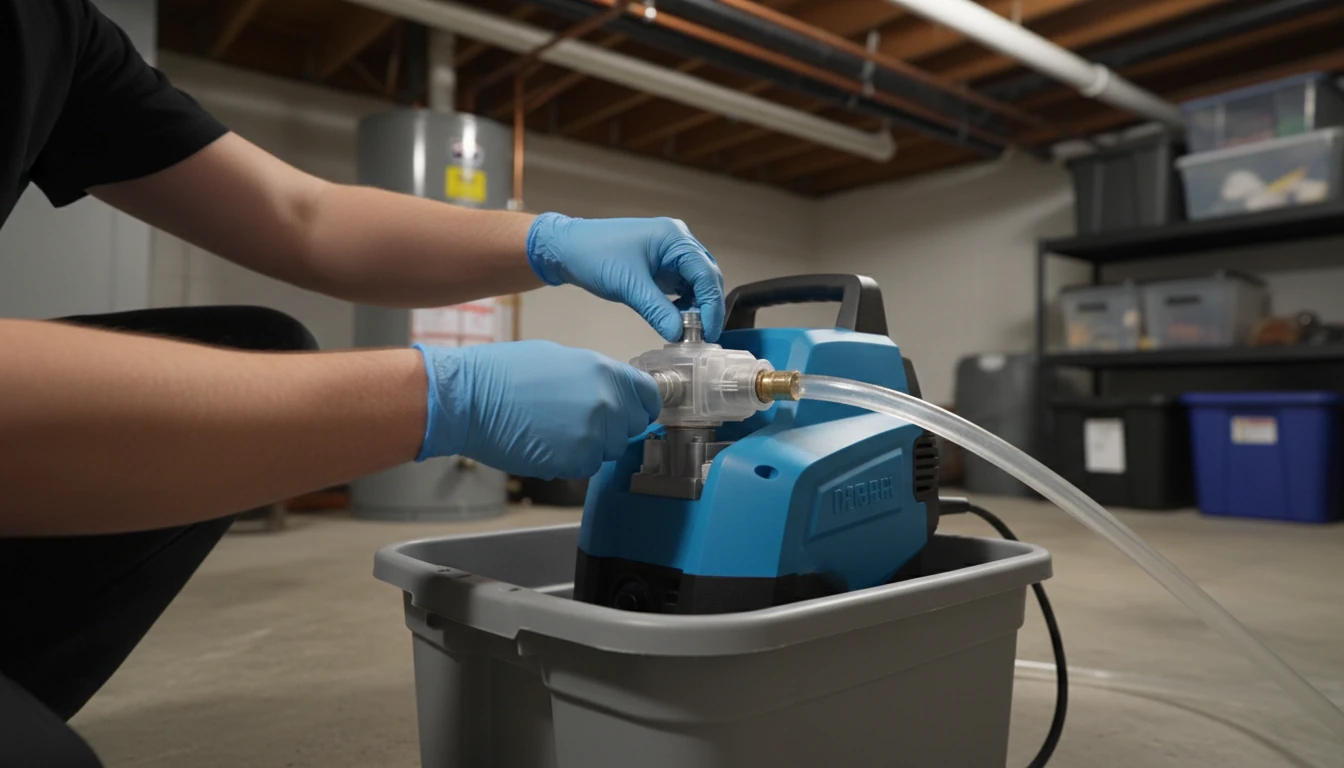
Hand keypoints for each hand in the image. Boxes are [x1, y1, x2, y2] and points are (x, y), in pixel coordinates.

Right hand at [414, 341, 661, 478]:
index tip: (633, 408)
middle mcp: (607, 404)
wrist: (470, 399)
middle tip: (583, 419)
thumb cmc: (505, 373)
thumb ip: (598, 377)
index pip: (649, 396)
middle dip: (616, 426)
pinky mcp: (574, 462)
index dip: (641, 403)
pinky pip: (587, 465)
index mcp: (606, 372)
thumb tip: (616, 390)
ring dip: (593, 444)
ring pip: (610, 449)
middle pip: (633, 427)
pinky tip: (549, 443)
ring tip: (559, 429)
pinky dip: (573, 460)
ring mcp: (593, 436)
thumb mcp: (562, 358)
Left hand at [525, 213, 725, 341]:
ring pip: (696, 282)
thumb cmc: (595, 256)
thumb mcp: (629, 286)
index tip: (709, 333)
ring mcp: (669, 252)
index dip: (711, 306)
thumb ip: (657, 311)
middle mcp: (677, 241)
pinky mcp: (660, 264)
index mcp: (674, 238)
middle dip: (707, 306)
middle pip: (706, 276)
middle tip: (703, 336)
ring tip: (690, 330)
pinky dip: (683, 303)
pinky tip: (676, 319)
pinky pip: (681, 285)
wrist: (567, 248)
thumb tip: (679, 335)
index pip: (705, 274)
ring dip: (696, 306)